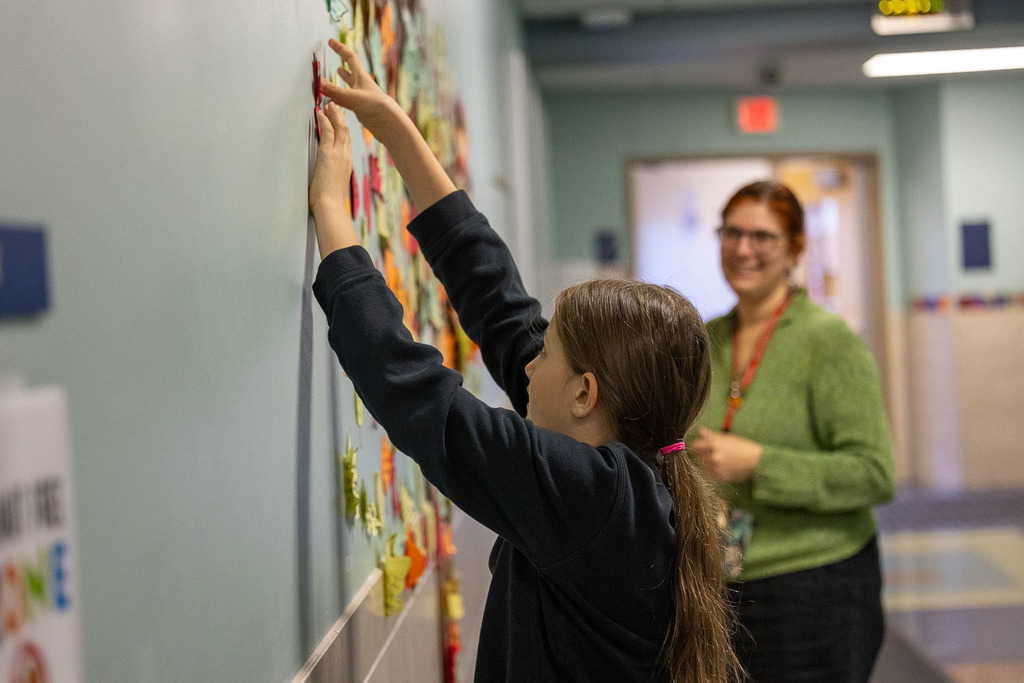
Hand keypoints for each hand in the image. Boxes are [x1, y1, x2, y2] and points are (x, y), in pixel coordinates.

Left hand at [309, 102, 358, 256]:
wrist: (330, 206)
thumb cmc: (329, 203)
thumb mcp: (332, 189)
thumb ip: (331, 182)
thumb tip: (325, 184)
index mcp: (347, 166)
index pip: (346, 144)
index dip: (343, 131)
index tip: (339, 122)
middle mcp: (346, 157)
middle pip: (346, 133)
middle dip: (340, 118)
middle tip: (335, 106)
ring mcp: (339, 154)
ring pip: (339, 128)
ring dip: (334, 114)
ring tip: (329, 104)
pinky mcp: (329, 153)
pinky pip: (328, 131)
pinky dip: (324, 119)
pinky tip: (320, 112)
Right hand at [321, 38, 402, 139]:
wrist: (390, 124)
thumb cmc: (376, 108)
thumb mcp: (352, 97)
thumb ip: (334, 91)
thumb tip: (318, 82)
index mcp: (361, 77)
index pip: (349, 57)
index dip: (339, 48)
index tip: (330, 41)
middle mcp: (362, 85)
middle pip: (351, 68)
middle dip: (342, 59)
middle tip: (335, 52)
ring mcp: (362, 97)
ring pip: (350, 83)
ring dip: (344, 77)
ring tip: (339, 71)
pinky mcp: (362, 109)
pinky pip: (349, 98)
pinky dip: (342, 95)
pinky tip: (339, 97)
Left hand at [690, 427, 762, 482]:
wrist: (756, 460)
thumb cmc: (742, 446)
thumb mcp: (727, 438)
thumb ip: (711, 435)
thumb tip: (700, 430)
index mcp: (714, 443)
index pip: (695, 445)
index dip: (696, 445)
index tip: (697, 446)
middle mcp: (713, 455)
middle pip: (699, 456)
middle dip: (703, 454)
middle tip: (714, 453)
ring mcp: (716, 467)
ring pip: (704, 465)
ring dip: (708, 463)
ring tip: (720, 460)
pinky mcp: (720, 477)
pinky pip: (710, 474)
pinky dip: (713, 471)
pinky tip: (723, 467)